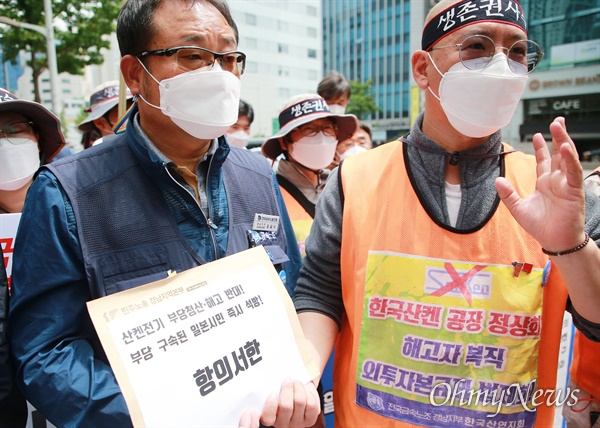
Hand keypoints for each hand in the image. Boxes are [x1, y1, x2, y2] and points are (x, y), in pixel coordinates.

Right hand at [259, 379, 319, 427]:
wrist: (298, 390)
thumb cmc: (283, 389)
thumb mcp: (274, 387)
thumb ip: (271, 386)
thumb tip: (270, 376)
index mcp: (270, 418)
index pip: (267, 418)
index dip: (270, 405)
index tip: (273, 392)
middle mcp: (283, 424)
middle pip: (285, 406)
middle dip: (287, 388)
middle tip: (287, 379)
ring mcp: (297, 423)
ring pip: (299, 402)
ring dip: (298, 387)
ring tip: (296, 381)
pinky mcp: (310, 419)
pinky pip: (311, 404)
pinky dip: (309, 393)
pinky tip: (305, 391)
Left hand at [495, 117, 585, 251]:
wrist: (554, 242)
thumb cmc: (540, 226)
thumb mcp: (518, 208)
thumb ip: (508, 194)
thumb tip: (497, 179)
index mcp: (545, 183)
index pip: (544, 160)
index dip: (542, 146)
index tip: (538, 134)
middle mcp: (557, 180)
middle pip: (558, 153)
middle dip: (557, 136)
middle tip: (556, 121)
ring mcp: (567, 184)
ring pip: (567, 158)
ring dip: (564, 141)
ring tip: (559, 126)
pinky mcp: (574, 191)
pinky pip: (573, 172)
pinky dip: (569, 159)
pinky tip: (564, 147)